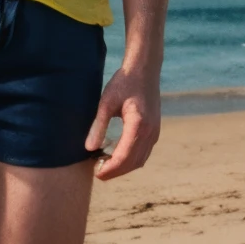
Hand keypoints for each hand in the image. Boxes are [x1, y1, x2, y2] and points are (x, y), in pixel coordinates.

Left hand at [85, 66, 160, 180]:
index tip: (96, 173)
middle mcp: (150, 132)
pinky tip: (116, 156)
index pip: (124, 157)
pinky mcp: (154, 131)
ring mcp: (155, 132)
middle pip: (133, 163)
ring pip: (140, 160)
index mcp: (139, 125)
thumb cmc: (124, 83)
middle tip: (97, 172)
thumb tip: (89, 148)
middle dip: (115, 171)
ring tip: (104, 165)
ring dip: (123, 167)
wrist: (144, 70)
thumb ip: (99, 126)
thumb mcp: (106, 102)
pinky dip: (130, 160)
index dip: (110, 169)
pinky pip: (144, 153)